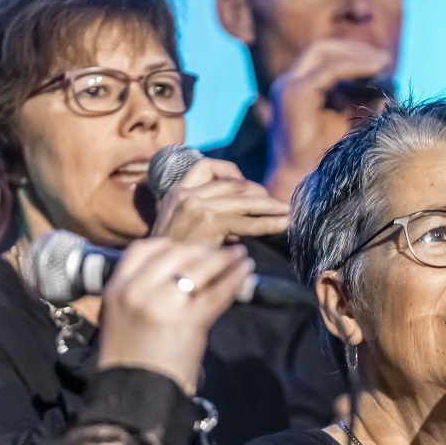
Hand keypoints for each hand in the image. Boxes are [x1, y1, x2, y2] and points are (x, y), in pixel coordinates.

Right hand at [98, 239, 251, 393]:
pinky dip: (235, 280)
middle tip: (223, 253)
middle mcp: (137, 291)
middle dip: (204, 252)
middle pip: (176, 254)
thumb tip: (181, 273)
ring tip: (241, 258)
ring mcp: (161, 304)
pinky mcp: (187, 321)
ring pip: (200, 269)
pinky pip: (216, 293)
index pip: (144, 249)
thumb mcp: (123, 317)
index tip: (191, 249)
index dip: (173, 246)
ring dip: (226, 260)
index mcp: (117, 288)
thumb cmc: (133, 361)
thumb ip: (144, 291)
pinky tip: (244, 274)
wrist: (134, 396)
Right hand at [150, 158, 288, 247]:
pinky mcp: (210, 223)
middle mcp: (185, 193)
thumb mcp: (182, 227)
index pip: (208, 167)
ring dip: (270, 206)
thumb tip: (242, 215)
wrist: (158, 277)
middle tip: (278, 204)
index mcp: (176, 191)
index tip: (248, 186)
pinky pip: (248, 221)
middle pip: (233, 183)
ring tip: (287, 212)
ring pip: (244, 198)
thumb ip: (206, 213)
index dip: (233, 174)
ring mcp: (196, 206)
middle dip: (259, 193)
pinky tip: (283, 225)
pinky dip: (269, 223)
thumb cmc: (173, 258)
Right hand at [265, 38, 390, 201]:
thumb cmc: (328, 161)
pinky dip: (353, 66)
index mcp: (299, 89)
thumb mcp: (351, 123)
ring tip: (384, 62)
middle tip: (385, 58)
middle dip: (356, 50)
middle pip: (323, 50)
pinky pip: (328, 70)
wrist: (305, 185)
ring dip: (357, 55)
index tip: (383, 60)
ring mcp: (288, 87)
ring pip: (324, 53)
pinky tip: (375, 69)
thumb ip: (364, 101)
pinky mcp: (294, 95)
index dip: (353, 54)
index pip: (325, 58)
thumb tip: (390, 85)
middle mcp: (289, 84)